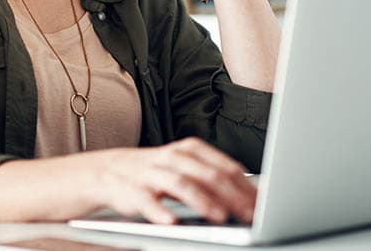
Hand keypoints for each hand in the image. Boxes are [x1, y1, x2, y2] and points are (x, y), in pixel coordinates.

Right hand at [94, 137, 256, 224]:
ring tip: (220, 217)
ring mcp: (151, 172)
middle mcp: (172, 157)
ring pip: (180, 184)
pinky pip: (146, 199)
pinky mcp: (131, 189)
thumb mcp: (185, 168)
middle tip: (250, 214)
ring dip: (202, 201)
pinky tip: (171, 221)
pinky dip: (159, 211)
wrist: (108, 171)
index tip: (263, 205)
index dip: (246, 186)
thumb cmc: (156, 173)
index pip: (224, 166)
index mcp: (189, 149)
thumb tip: (252, 196)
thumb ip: (212, 177)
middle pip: (207, 174)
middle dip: (232, 196)